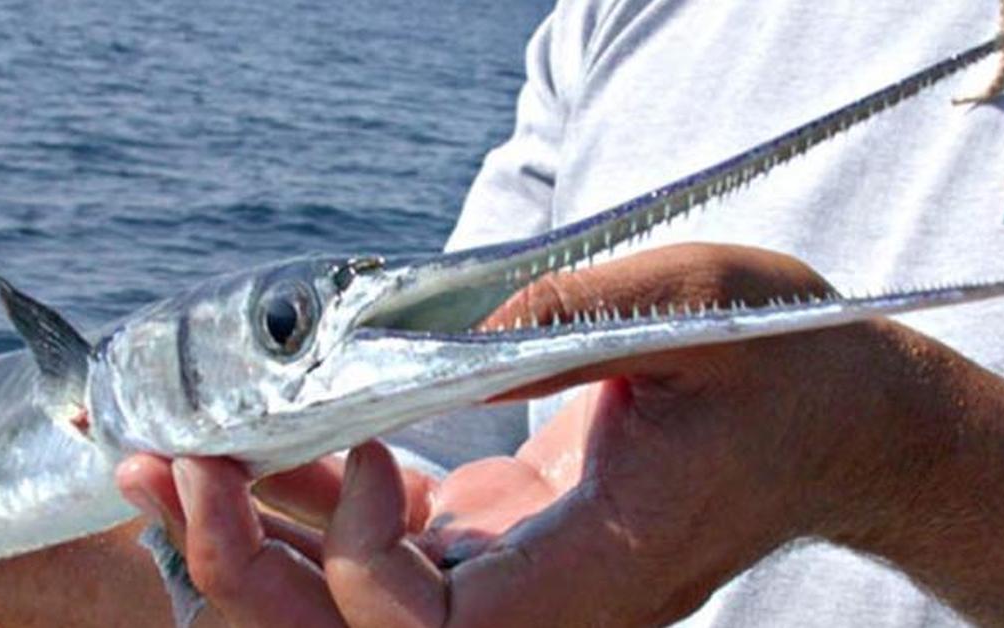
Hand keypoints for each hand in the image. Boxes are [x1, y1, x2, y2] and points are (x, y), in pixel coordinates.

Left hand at [117, 243, 944, 626]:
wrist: (834, 419)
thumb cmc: (785, 369)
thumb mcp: (693, 314)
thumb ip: (570, 319)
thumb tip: (427, 323)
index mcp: (600, 576)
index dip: (357, 568)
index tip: (360, 450)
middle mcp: (547, 607)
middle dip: (246, 571)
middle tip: (174, 468)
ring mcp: (518, 584)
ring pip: (354, 608)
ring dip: (251, 540)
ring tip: (169, 463)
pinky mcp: (503, 544)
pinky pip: (383, 550)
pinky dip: (311, 507)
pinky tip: (257, 449)